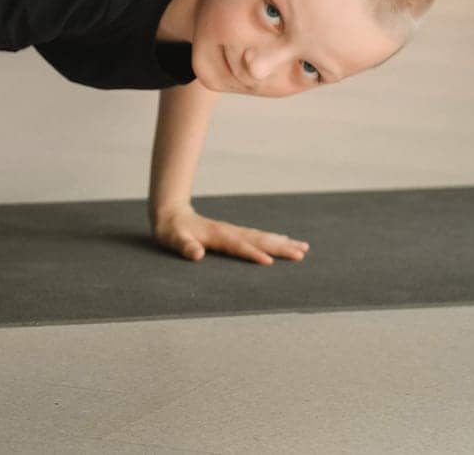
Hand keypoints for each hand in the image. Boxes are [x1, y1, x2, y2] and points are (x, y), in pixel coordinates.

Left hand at [151, 203, 308, 264]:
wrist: (170, 212)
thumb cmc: (171, 230)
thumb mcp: (173, 239)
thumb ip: (184, 246)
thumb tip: (196, 254)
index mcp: (217, 236)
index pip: (239, 246)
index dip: (253, 254)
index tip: (270, 263)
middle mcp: (229, 232)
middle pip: (259, 240)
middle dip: (280, 247)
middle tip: (302, 253)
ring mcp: (233, 231)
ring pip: (261, 237)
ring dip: (281, 242)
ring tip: (302, 247)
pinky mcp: (233, 233)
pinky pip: (257, 236)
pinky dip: (272, 239)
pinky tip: (282, 241)